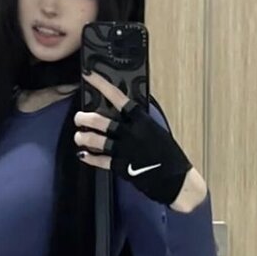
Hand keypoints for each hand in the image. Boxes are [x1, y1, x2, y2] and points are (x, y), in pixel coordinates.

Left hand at [73, 71, 194, 206]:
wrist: (178, 181)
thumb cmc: (169, 156)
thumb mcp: (156, 133)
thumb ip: (138, 124)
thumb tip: (121, 116)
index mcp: (143, 121)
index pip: (119, 98)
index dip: (102, 85)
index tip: (89, 75)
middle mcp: (133, 134)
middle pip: (101, 122)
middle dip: (85, 118)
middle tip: (79, 118)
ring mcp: (126, 151)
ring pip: (97, 141)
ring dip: (83, 138)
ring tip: (78, 137)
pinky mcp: (123, 168)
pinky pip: (101, 161)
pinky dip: (90, 158)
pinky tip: (83, 155)